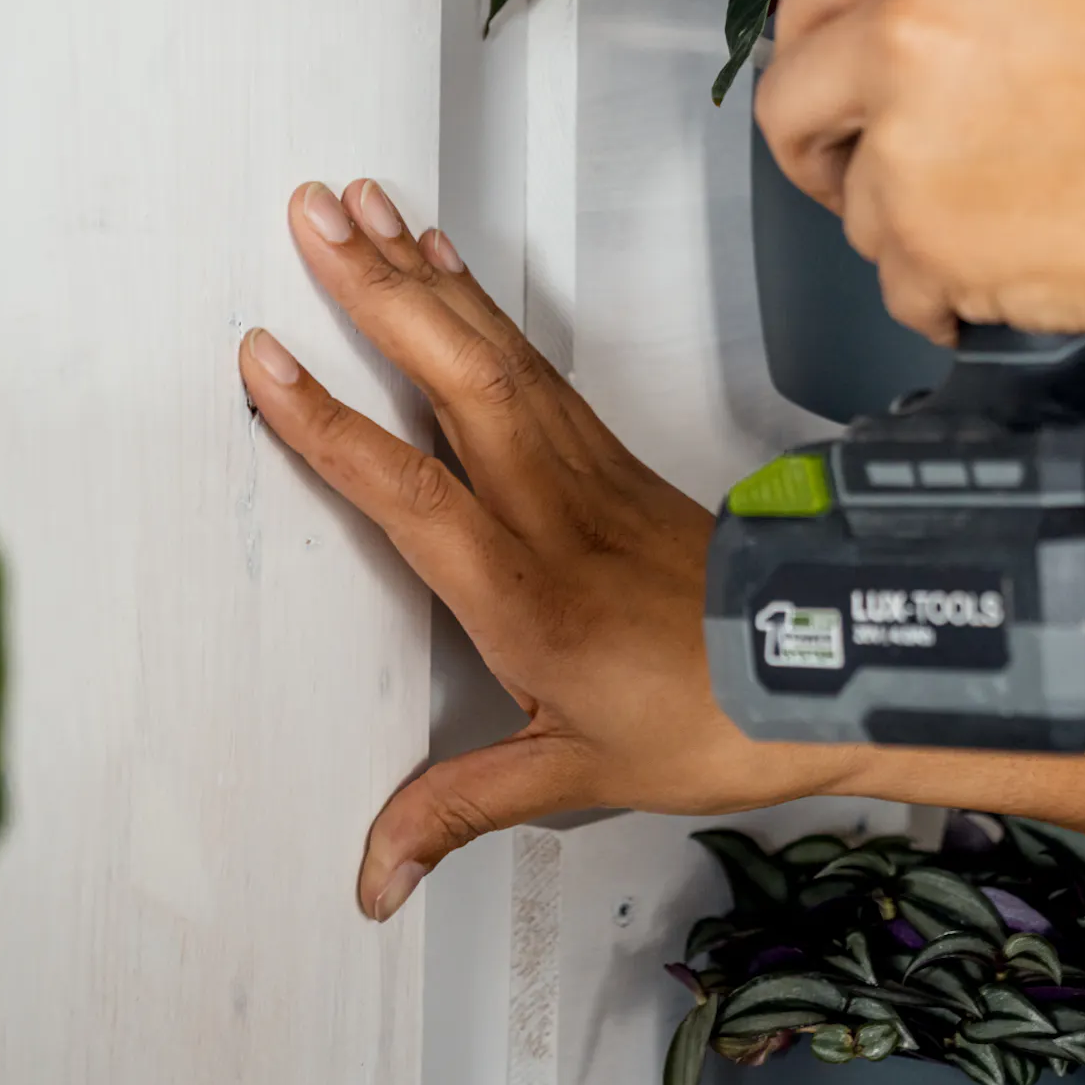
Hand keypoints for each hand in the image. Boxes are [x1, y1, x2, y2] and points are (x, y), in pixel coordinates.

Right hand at [239, 178, 1084, 915]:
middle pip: (455, 375)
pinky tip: (454, 271)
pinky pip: (537, 362)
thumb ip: (460, 807)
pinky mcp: (611, 453)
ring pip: (496, 352)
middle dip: (378, 288)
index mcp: (522, 585)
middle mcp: (547, 504)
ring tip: (367, 209)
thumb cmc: (704, 718)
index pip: (407, 490)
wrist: (818, 666)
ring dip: (429, 276)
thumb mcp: (573, 773)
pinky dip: (487, 308)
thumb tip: (372, 876)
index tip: (265, 355)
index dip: (331, 424)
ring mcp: (584, 466)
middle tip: (312, 213)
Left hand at [759, 0, 1084, 747]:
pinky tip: (991, 276)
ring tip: (979, 223)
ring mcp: (903, 137)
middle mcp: (908, 26)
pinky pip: (893, 275)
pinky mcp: (919, 238)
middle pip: (790, 88)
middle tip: (851, 157)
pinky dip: (935, 289)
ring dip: (895, 216)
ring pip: (845, 193)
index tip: (823, 55)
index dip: (816, 24)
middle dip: (815, 130)